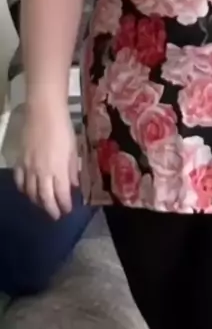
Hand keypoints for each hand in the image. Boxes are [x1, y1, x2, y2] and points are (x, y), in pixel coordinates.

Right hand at [14, 104, 79, 219]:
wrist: (44, 113)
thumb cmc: (64, 129)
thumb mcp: (74, 150)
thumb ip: (72, 169)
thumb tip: (73, 185)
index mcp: (59, 170)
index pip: (61, 195)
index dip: (64, 205)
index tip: (67, 211)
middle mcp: (42, 173)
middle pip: (45, 198)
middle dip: (51, 209)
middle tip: (55, 215)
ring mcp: (29, 168)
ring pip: (30, 192)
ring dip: (37, 201)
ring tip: (43, 205)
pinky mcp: (19, 161)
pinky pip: (19, 180)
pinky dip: (23, 189)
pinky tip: (27, 191)